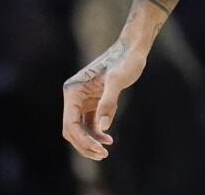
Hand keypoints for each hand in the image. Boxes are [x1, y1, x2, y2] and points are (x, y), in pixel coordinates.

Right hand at [62, 39, 145, 159]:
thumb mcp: (118, 80)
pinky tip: (109, 139)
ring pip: (80, 129)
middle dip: (84, 144)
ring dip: (90, 142)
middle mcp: (74, 96)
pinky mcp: (93, 102)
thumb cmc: (125, 61)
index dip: (82, 140)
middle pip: (72, 130)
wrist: (134, 49)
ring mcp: (83, 100)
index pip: (71, 123)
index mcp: (73, 90)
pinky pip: (90, 124)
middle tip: (102, 155)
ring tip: (105, 151)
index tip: (99, 149)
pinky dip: (97, 134)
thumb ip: (109, 103)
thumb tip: (103, 128)